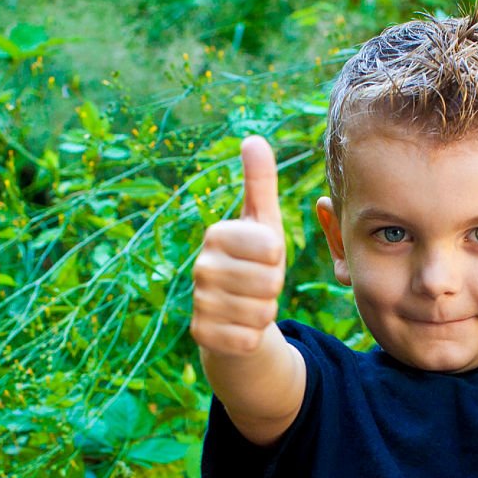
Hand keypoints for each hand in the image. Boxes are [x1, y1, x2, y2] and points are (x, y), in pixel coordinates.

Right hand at [190, 135, 286, 355]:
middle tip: (258, 286)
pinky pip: (249, 338)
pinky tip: (241, 327)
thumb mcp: (262, 224)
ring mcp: (199, 302)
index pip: (272, 249)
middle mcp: (202, 267)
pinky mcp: (203, 335)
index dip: (277, 260)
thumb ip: (260, 183)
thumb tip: (254, 139)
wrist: (232, 317)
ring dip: (265, 313)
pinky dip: (253, 336)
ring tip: (250, 304)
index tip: (263, 260)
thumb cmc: (254, 265)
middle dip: (273, 289)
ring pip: (262, 313)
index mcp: (217, 235)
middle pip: (270, 283)